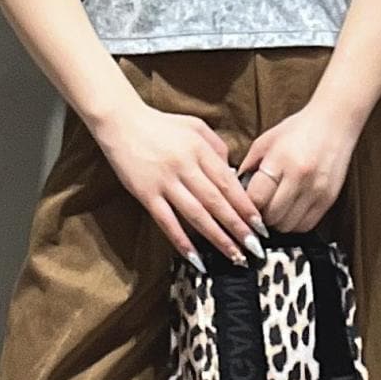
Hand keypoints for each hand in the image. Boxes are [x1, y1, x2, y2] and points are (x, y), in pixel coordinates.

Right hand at [97, 101, 268, 264]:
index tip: (260, 225)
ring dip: (217, 238)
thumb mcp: (195, 126)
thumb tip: (233, 174)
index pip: (228, 183)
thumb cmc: (161, 125)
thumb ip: (217, 147)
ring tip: (234, 256)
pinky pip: (166, 221)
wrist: (120, 122)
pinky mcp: (145, 193)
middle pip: (216, 202)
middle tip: (255, 248)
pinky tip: (196, 257)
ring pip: (196, 215)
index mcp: (199, 149)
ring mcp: (164, 181)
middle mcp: (184, 165)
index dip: (245, 206)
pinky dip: (182, 241)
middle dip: (238, 228)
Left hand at [236, 96, 360, 232]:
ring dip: (277, 221)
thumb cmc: (297, 130)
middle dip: (261, 215)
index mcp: (280, 161)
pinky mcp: (329, 199)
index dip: (247, 205)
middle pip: (272, 216)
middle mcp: (300, 178)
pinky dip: (294, 223)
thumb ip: (248, 167)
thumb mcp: (265, 142)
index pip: (256, 199)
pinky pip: (305, 225)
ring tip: (275, 207)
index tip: (246, 202)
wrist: (334, 123)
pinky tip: (290, 209)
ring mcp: (317, 190)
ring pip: (288, 225)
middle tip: (260, 206)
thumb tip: (235, 191)